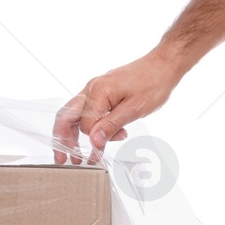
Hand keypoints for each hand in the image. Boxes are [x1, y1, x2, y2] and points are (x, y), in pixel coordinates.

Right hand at [51, 48, 183, 163]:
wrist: (162, 66)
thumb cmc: (153, 84)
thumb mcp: (134, 109)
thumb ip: (111, 125)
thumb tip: (94, 142)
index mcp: (98, 91)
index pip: (86, 124)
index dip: (94, 140)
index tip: (102, 152)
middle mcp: (91, 88)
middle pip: (67, 116)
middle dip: (62, 138)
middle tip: (63, 159)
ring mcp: (94, 88)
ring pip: (74, 113)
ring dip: (72, 133)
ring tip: (75, 153)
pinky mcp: (101, 91)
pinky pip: (86, 110)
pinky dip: (87, 125)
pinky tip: (97, 136)